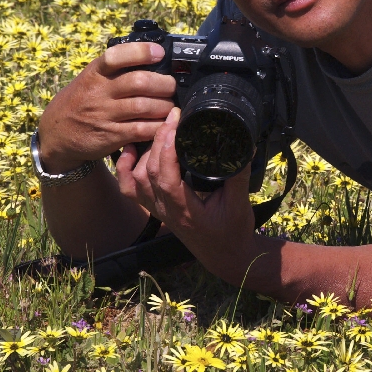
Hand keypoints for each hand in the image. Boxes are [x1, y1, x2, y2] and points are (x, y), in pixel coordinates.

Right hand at [37, 42, 176, 174]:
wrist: (56, 134)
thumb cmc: (82, 100)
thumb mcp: (90, 79)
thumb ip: (115, 70)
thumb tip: (154, 59)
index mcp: (95, 73)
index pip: (116, 56)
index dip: (141, 52)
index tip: (159, 53)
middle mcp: (98, 92)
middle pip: (139, 82)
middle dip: (163, 84)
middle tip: (171, 87)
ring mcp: (104, 114)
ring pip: (144, 106)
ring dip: (164, 106)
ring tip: (170, 106)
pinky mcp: (110, 136)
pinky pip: (141, 130)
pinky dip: (158, 126)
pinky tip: (164, 123)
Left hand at [115, 108, 256, 271]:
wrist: (226, 256)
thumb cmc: (233, 231)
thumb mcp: (240, 203)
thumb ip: (239, 174)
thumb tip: (245, 144)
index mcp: (185, 210)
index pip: (166, 176)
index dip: (167, 147)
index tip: (176, 122)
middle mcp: (166, 210)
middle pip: (149, 172)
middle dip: (157, 140)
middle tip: (171, 116)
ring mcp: (158, 210)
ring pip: (136, 179)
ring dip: (144, 152)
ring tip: (160, 128)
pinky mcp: (157, 208)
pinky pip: (131, 189)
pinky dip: (126, 169)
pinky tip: (131, 150)